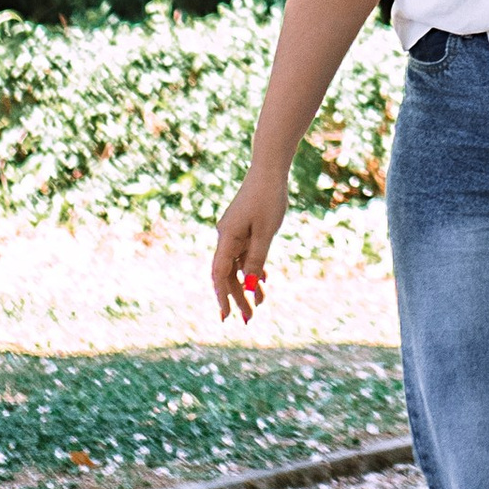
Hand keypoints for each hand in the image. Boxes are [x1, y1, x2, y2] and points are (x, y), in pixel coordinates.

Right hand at [212, 168, 289, 324]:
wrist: (269, 170)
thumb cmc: (268, 198)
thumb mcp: (266, 233)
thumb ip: (257, 260)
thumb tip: (251, 287)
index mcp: (227, 238)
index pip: (219, 274)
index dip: (222, 296)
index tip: (226, 316)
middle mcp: (226, 237)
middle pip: (228, 274)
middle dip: (238, 297)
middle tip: (248, 319)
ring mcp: (234, 233)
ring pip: (238, 266)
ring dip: (248, 285)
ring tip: (260, 305)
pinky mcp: (243, 228)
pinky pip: (245, 254)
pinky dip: (253, 268)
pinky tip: (263, 282)